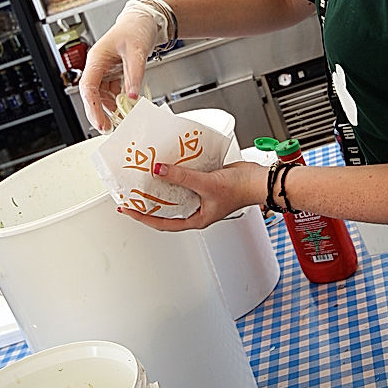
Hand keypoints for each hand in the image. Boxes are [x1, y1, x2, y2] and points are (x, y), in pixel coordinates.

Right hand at [79, 1, 159, 131]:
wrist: (144, 20)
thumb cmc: (136, 29)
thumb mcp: (137, 52)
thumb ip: (134, 75)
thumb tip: (132, 96)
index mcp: (96, 59)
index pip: (88, 88)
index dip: (92, 108)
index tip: (100, 122)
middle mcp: (97, 67)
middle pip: (92, 96)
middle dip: (99, 113)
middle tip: (109, 128)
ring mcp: (104, 71)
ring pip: (102, 96)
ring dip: (110, 109)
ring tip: (122, 121)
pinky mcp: (113, 74)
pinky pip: (112, 92)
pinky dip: (119, 102)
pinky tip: (127, 108)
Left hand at [118, 160, 266, 231]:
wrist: (260, 179)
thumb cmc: (241, 190)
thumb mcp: (206, 184)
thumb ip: (182, 177)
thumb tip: (159, 170)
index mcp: (196, 219)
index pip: (161, 223)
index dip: (142, 217)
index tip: (127, 209)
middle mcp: (196, 209)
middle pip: (165, 208)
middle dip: (148, 201)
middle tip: (132, 192)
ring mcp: (201, 196)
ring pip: (175, 193)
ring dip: (161, 185)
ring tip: (145, 176)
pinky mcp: (205, 183)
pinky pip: (185, 179)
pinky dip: (175, 173)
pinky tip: (167, 164)